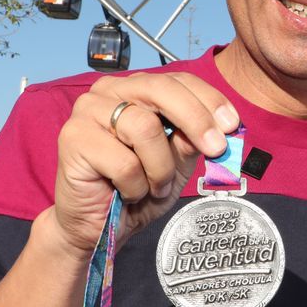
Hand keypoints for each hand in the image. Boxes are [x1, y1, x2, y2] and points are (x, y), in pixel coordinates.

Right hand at [48, 72, 240, 256]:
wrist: (95, 226)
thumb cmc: (135, 189)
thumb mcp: (176, 165)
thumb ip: (191, 141)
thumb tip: (217, 126)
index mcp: (134, 90)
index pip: (177, 80)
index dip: (208, 99)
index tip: (232, 125)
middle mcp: (108, 92)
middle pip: (161, 90)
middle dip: (196, 119)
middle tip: (216, 148)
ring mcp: (87, 112)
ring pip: (144, 128)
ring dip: (160, 167)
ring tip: (153, 186)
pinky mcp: (73, 139)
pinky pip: (124, 162)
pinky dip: (136, 185)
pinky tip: (126, 192)